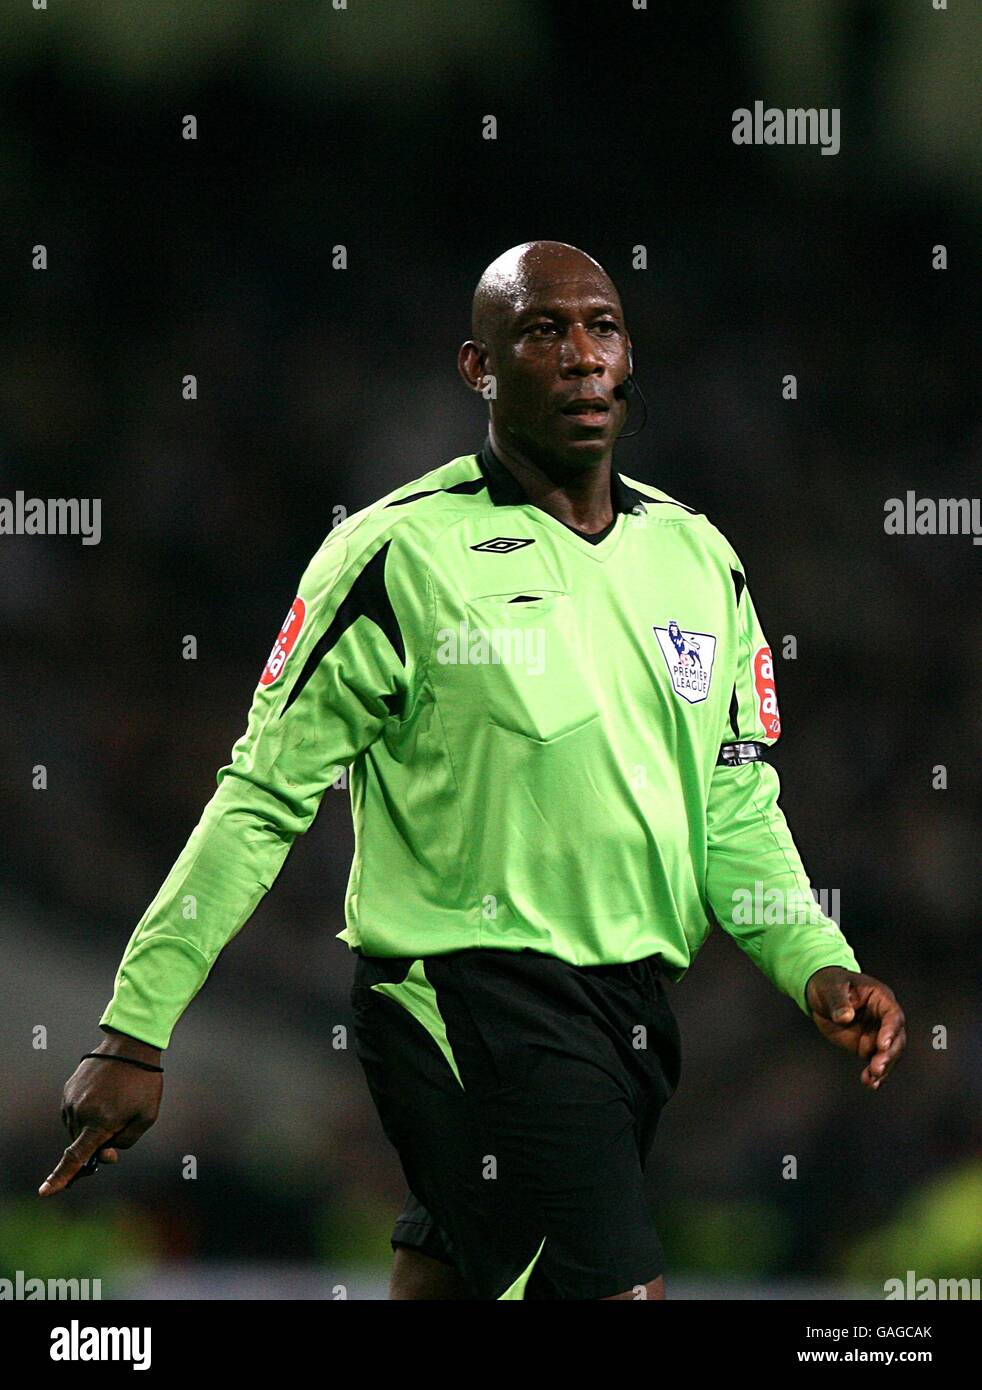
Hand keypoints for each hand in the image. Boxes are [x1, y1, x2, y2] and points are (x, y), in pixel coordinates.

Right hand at [38, 1029, 162, 1195]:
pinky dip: (88, 1112)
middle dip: (98, 1143)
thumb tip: (103, 1153)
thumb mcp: (146, 1117)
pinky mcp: (68, 1090)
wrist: (130, 1045)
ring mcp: (71, 1100)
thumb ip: (125, 1141)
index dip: (61, 1177)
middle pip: (82, 1144)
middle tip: (120, 1124)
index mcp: (99, 1122)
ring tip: (115, 1101)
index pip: (76, 1157)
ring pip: (78, 1128)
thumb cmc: (143, 1082)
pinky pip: (75, 1112)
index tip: (44, 1192)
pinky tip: (105, 1095)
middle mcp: (80, 1112)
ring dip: (92, 1126)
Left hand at [805, 967, 905, 1089]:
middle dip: (888, 1055)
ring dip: (883, 1067)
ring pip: (889, 1054)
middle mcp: (883, 1017)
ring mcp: (876, 1033)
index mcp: (880, 998)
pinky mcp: (866, 1046)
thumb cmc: (829, 983)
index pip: (892, 1015)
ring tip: (871, 1079)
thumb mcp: (830, 987)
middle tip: (877, 1068)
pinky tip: (869, 1083)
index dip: (890, 1030)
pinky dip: (873, 1073)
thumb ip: (838, 1002)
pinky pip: (875, 1061)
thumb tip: (845, 1017)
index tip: (882, 1044)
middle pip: (896, 1038)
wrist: (820, 994)